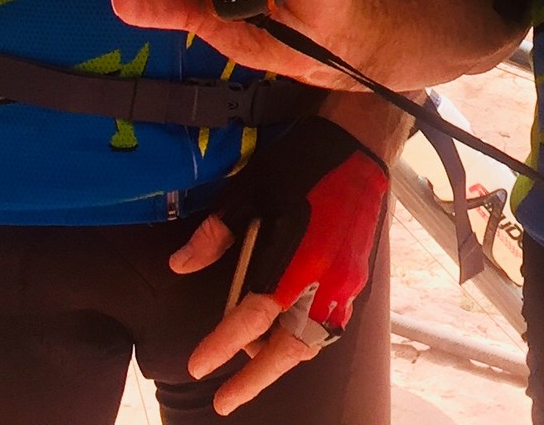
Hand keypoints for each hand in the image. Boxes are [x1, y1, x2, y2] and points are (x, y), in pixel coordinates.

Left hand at [164, 117, 388, 415]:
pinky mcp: (357, 279)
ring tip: (249, 370)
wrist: (362, 144)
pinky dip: (304, 340)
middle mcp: (327, 281)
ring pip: (313, 342)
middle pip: (291, 348)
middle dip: (255, 378)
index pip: (255, 316)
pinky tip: (284, 339)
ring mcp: (347, 283)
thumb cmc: (305, 161)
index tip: (198, 367)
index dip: (223, 344)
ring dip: (280, 361)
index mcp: (300, 258)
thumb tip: (181, 265)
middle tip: (224, 401)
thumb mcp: (252, 188)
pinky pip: (329, 325)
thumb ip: (218, 232)